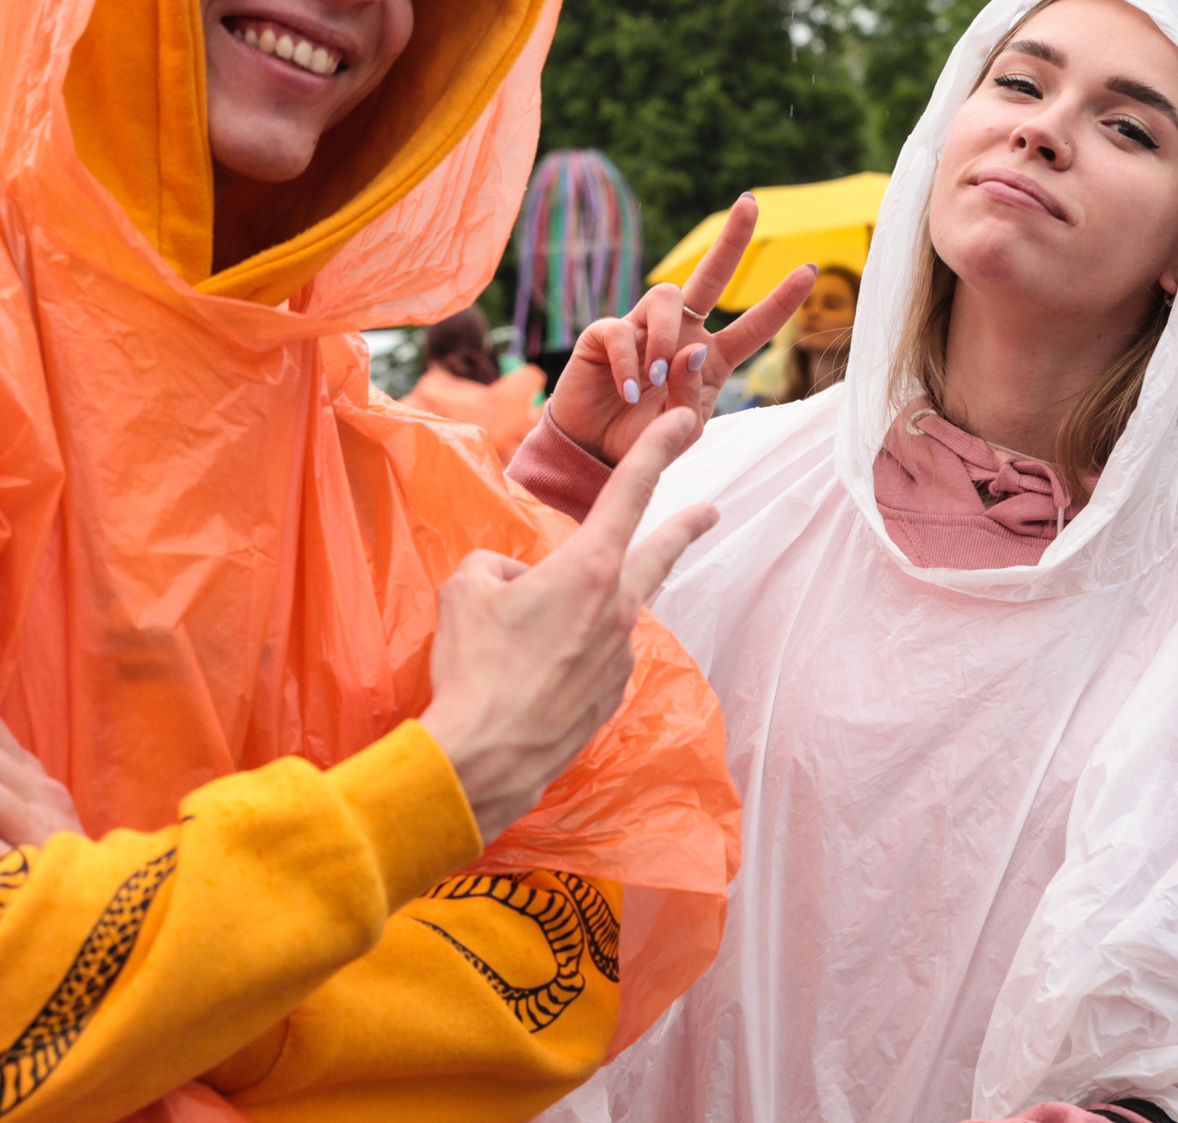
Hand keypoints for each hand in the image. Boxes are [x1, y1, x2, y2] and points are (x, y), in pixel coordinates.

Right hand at [422, 409, 718, 837]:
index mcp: (589, 567)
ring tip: (523, 640)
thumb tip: (519, 581)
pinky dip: (568, 656)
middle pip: (659, 553)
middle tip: (711, 510)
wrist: (485, 754)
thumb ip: (499, 566)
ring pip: (607, 614)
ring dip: (580, 613)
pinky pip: (592, 658)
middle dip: (685, 527)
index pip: (630, 490)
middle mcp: (618, 608)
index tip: (682, 422)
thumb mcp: (466, 588)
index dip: (657, 448)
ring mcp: (620, 656)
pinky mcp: (611, 696)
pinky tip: (533, 676)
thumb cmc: (474, 664)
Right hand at [543, 192, 816, 464]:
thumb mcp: (681, 429)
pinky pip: (623, 330)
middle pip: (710, 276)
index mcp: (710, 358)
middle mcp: (681, 334)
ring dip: (667, 338)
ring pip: (667, 297)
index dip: (781, 301)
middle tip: (751, 203)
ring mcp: (643, 329)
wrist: (593, 455)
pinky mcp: (605, 334)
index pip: (753, 326)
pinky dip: (630, 362)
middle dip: (731, 240)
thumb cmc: (643, 440)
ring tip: (657, 379)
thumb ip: (693, 394)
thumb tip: (693, 347)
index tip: (810, 270)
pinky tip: (628, 390)